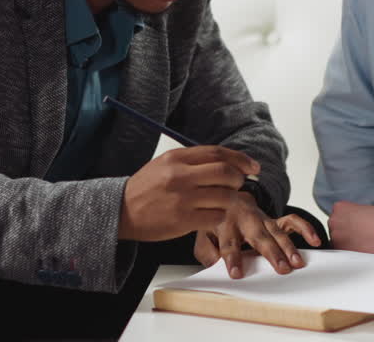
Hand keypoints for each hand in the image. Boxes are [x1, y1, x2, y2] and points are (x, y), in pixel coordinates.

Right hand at [118, 146, 258, 241]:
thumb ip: (193, 161)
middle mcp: (180, 175)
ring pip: (224, 196)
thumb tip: (227, 162)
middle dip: (239, 179)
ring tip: (224, 201)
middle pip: (225, 172)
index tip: (252, 166)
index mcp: (177, 157)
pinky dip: (219, 216)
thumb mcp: (166, 164)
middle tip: (238, 184)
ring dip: (231, 199)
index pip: (217, 153)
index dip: (240, 159)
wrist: (121, 211)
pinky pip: (215, 217)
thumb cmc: (146, 188)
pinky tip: (211, 215)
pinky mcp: (183, 220)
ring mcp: (182, 198)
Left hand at [193, 195, 324, 278]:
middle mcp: (245, 219)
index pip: (228, 244)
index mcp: (224, 223)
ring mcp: (261, 218)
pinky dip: (304, 228)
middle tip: (282, 268)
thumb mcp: (202, 234)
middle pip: (259, 236)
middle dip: (271, 253)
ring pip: (277, 231)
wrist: (227, 196)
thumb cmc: (216, 221)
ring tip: (297, 262)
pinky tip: (315, 240)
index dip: (232, 259)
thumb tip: (216, 266)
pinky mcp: (274, 219)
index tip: (237, 274)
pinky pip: (292, 220)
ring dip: (288, 246)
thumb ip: (206, 251)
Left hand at [328, 200, 373, 254]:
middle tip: (359, 235)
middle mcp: (334, 221)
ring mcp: (336, 237)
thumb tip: (352, 223)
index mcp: (339, 208)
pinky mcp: (342, 252)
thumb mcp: (365, 210)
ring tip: (362, 242)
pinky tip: (362, 249)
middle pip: (335, 228)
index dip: (348, 221)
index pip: (337, 215)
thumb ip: (353, 215)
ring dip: (347, 243)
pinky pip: (343, 253)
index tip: (355, 225)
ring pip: (338, 241)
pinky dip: (350, 252)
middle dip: (345, 232)